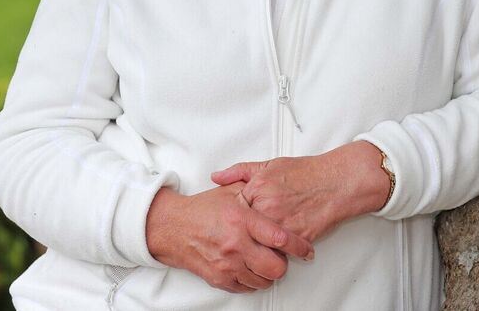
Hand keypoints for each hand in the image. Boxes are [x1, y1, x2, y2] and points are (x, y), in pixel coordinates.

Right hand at [145, 184, 313, 292]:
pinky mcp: (219, 278)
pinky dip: (251, 281)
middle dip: (283, 264)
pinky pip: (245, 287)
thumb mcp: (229, 193)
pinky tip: (249, 268)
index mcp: (241, 219)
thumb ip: (254, 192)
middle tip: (283, 257)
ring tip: (264, 262)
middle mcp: (235, 244)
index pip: (280, 238)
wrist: (172, 227)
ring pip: (262, 281)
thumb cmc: (201, 210)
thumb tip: (275, 191)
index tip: (306, 249)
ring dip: (267, 274)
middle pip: (275, 267)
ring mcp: (227, 264)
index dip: (299, 246)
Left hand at [210, 141, 390, 241]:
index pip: (233, 210)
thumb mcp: (270, 165)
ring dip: (260, 247)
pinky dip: (279, 252)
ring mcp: (282, 224)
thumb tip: (217, 177)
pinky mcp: (297, 238)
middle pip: (245, 231)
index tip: (232, 223)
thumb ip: (240, 171)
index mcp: (257, 188)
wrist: (336, 182)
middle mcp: (268, 207)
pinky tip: (278, 249)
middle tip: (242, 239)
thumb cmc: (306, 173)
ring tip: (259, 246)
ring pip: (260, 245)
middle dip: (245, 235)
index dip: (233, 218)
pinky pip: (281, 252)